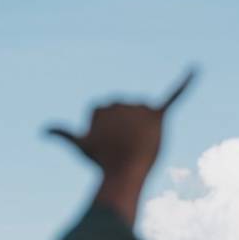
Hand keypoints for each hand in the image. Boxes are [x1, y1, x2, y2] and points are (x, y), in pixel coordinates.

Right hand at [47, 69, 195, 223]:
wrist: (125, 171)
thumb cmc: (101, 160)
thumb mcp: (80, 146)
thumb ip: (63, 135)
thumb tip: (43, 131)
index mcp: (101, 104)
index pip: (107, 118)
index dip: (107, 138)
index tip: (106, 148)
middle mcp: (120, 100)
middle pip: (125, 117)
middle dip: (124, 134)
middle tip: (122, 149)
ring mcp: (139, 107)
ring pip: (142, 116)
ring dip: (141, 130)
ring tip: (136, 146)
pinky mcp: (158, 114)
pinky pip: (174, 95)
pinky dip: (186, 82)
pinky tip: (196, 68)